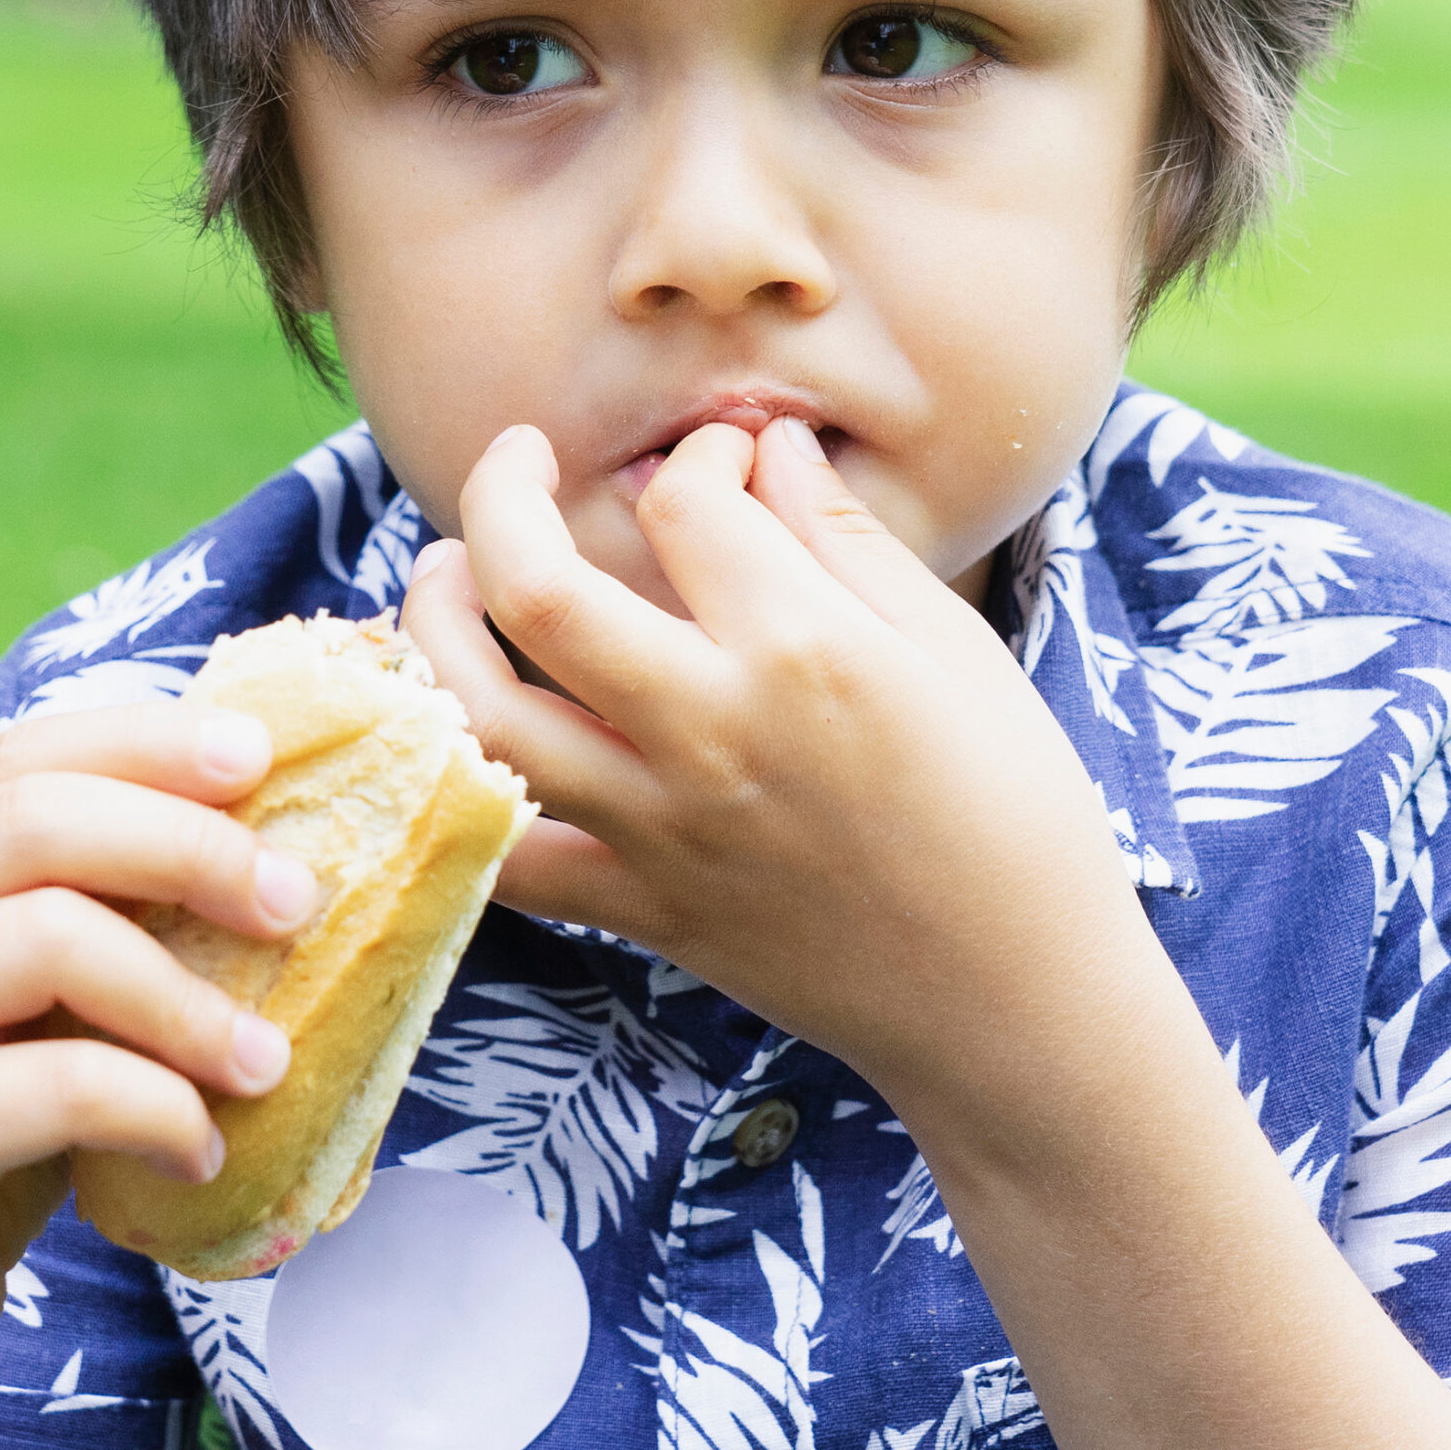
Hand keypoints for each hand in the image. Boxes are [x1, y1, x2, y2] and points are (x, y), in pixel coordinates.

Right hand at [0, 705, 315, 1449]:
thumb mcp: (32, 1000)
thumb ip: (98, 908)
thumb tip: (273, 835)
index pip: (27, 754)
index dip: (150, 744)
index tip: (261, 759)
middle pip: (39, 821)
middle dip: (190, 847)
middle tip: (296, 902)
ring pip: (48, 938)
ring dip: (189, 998)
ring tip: (266, 1061)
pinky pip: (55, 1087)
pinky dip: (157, 1108)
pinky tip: (199, 1151)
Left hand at [403, 418, 1157, 1120]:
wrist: (1012, 1003)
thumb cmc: (1013, 812)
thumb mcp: (953, 649)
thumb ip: (846, 538)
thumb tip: (769, 447)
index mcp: (805, 651)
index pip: (688, 505)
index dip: (698, 456)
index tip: (723, 461)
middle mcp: (710, 732)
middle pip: (538, 588)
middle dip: (503, 495)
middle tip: (517, 458)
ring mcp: (660, 830)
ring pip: (484, 715)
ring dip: (437, 625)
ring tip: (447, 570)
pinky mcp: (641, 910)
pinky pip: (507, 852)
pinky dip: (462, 788)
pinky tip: (462, 723)